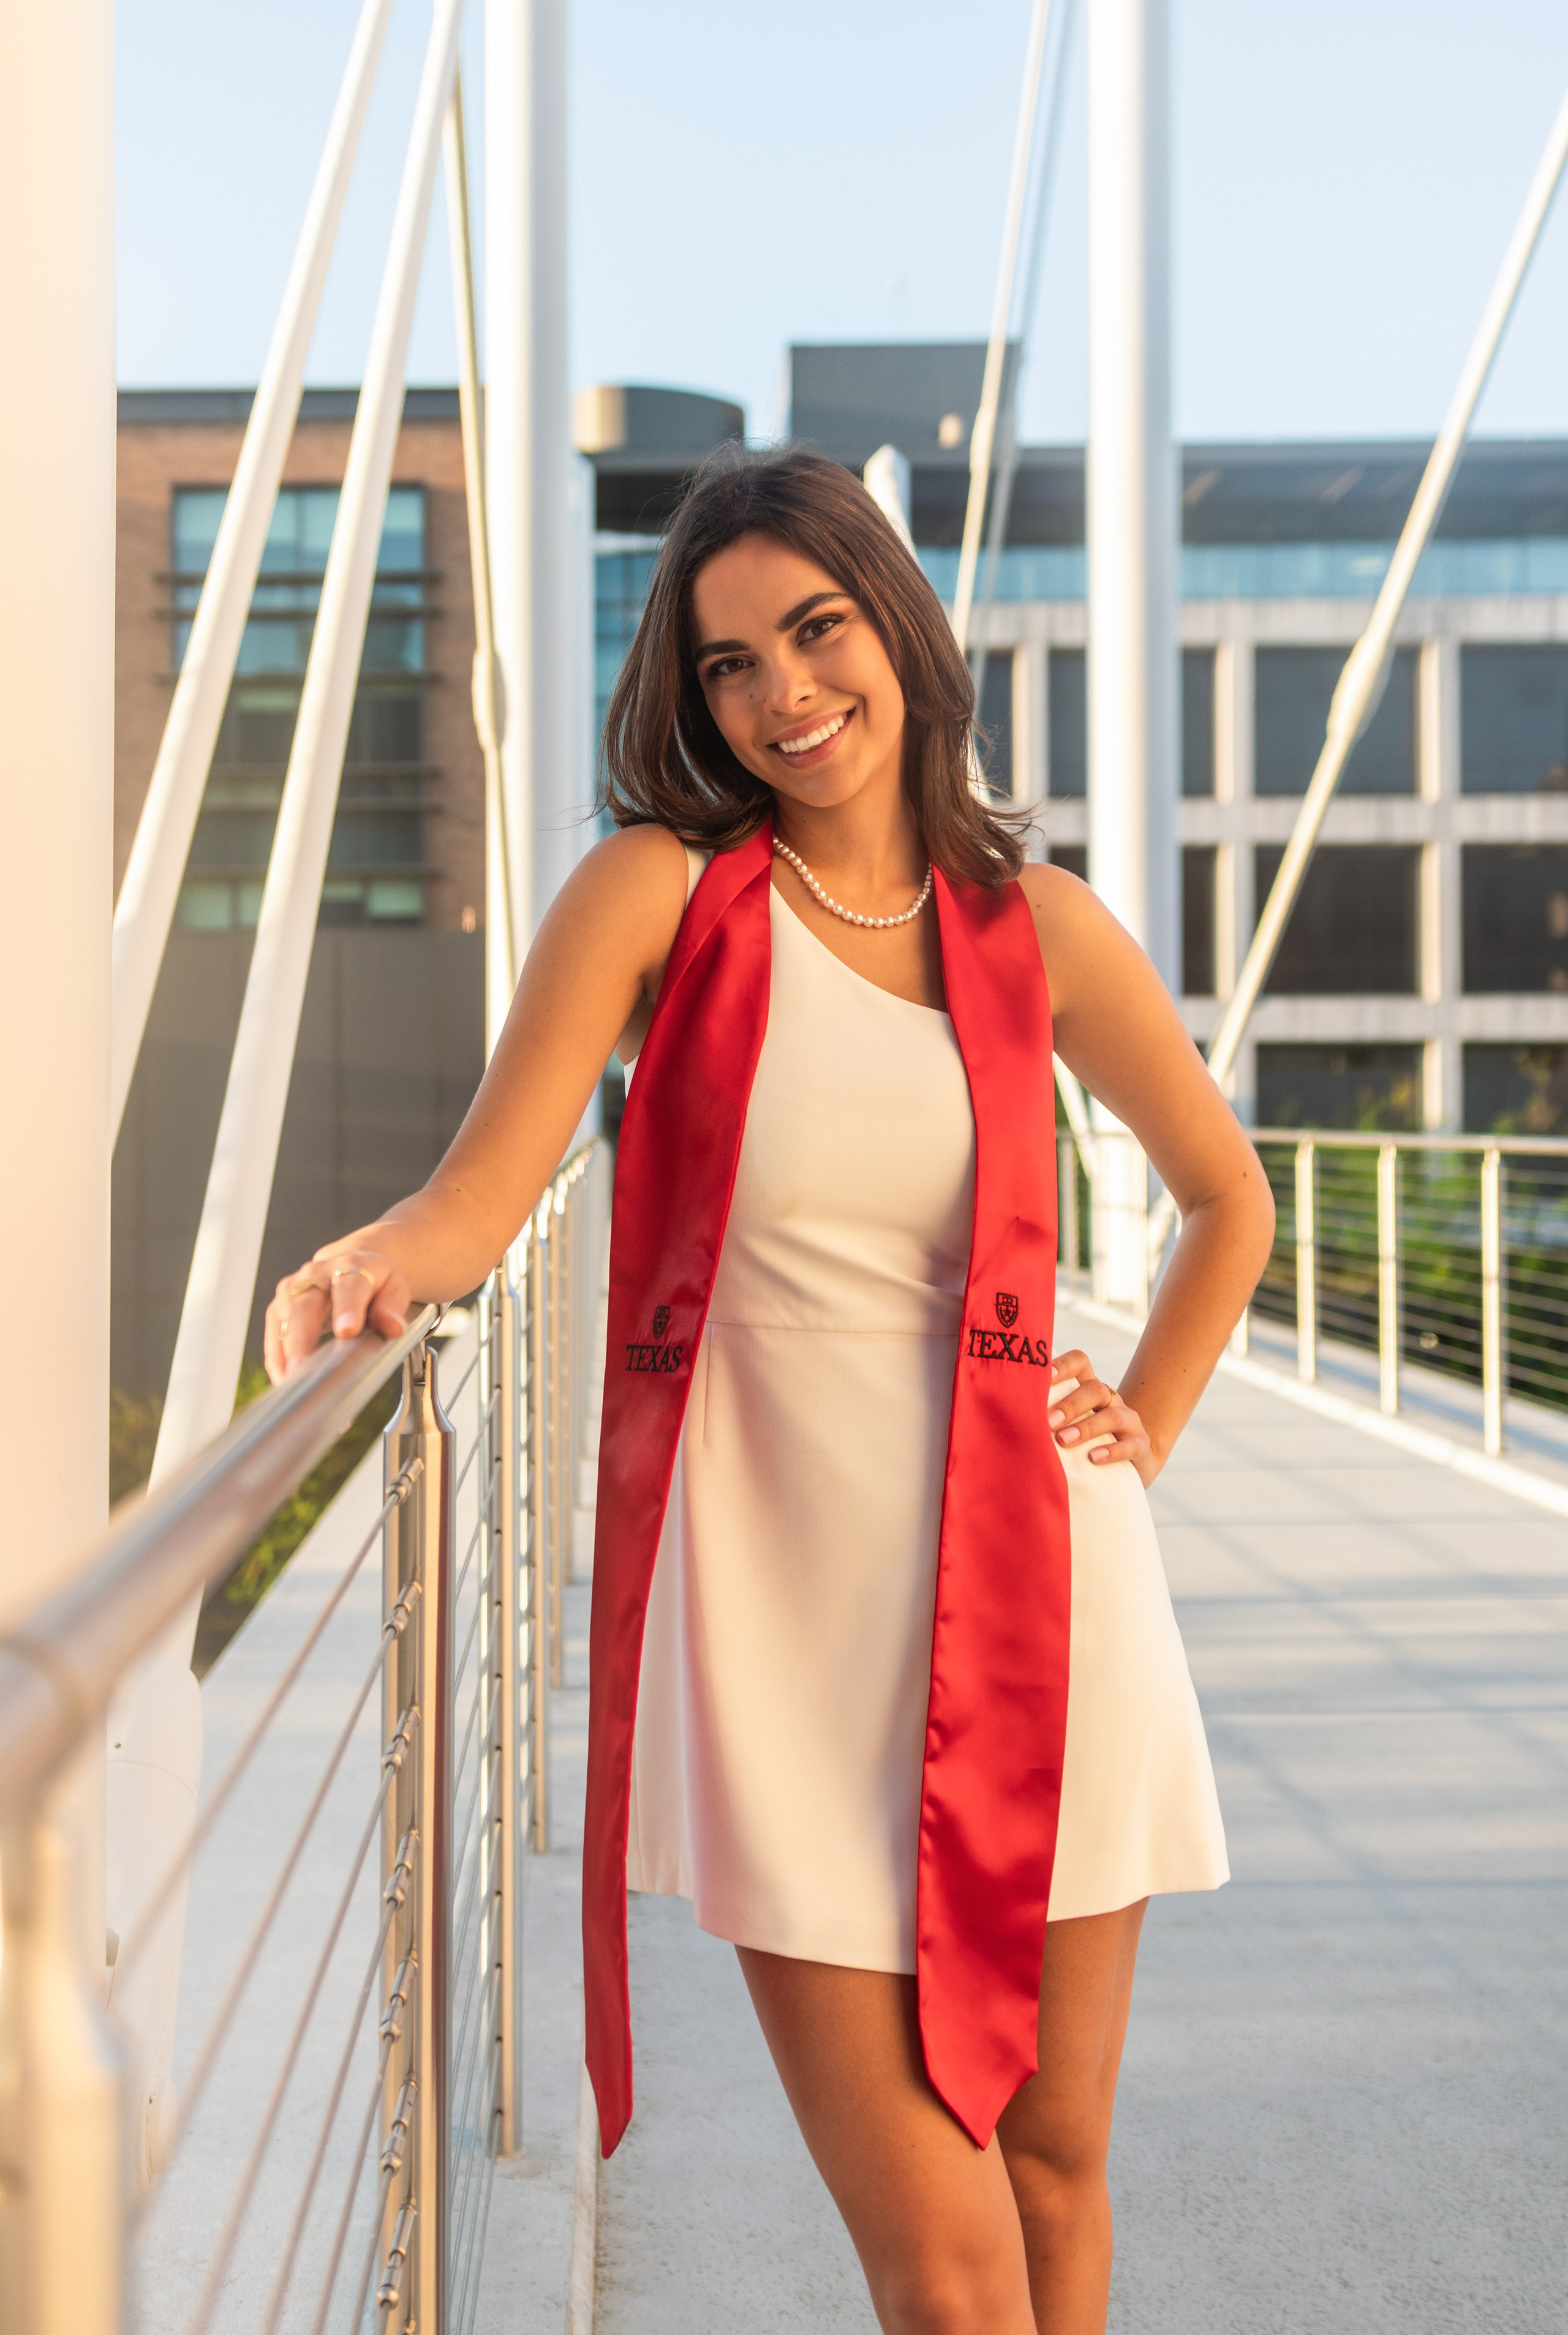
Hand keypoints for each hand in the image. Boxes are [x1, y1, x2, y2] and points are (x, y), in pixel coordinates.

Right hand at [263, 1248, 410, 1382]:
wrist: (353, 1264)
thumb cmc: (374, 1283)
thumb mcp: (394, 1288)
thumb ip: (392, 1307)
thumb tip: (393, 1326)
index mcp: (351, 1267)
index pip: (349, 1287)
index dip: (347, 1310)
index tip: (347, 1332)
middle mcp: (317, 1275)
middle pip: (305, 1306)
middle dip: (303, 1339)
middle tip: (304, 1369)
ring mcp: (293, 1289)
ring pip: (284, 1320)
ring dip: (286, 1353)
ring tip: (293, 1383)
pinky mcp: (279, 1307)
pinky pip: (274, 1335)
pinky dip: (277, 1359)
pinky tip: (284, 1380)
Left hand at [1047, 1349, 1154, 1484]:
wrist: (1128, 1467)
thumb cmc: (1082, 1443)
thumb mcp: (1064, 1425)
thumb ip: (1041, 1415)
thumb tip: (997, 1413)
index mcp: (1088, 1388)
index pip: (1080, 1361)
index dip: (1062, 1366)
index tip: (1040, 1378)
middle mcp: (1110, 1400)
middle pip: (1095, 1388)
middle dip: (1069, 1404)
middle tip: (1046, 1422)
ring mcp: (1129, 1421)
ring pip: (1113, 1414)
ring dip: (1086, 1426)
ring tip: (1064, 1440)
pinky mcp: (1140, 1446)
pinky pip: (1131, 1444)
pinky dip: (1112, 1451)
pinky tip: (1094, 1458)